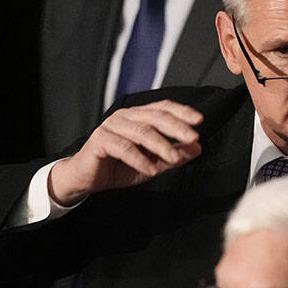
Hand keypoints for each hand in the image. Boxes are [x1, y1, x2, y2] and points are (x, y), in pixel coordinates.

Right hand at [48, 100, 202, 205]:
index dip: (182, 111)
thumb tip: (197, 148)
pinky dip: (140, 159)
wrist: (88, 179)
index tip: (199, 120)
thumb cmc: (119, 167)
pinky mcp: (100, 140)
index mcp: (139, 117)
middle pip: (156, 116)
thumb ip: (174, 155)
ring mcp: (111, 126)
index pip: (163, 107)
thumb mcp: (153, 163)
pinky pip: (124, 147)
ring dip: (162, 146)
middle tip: (193, 138)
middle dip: (177, 127)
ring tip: (175, 159)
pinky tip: (151, 170)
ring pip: (142, 132)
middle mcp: (126, 116)